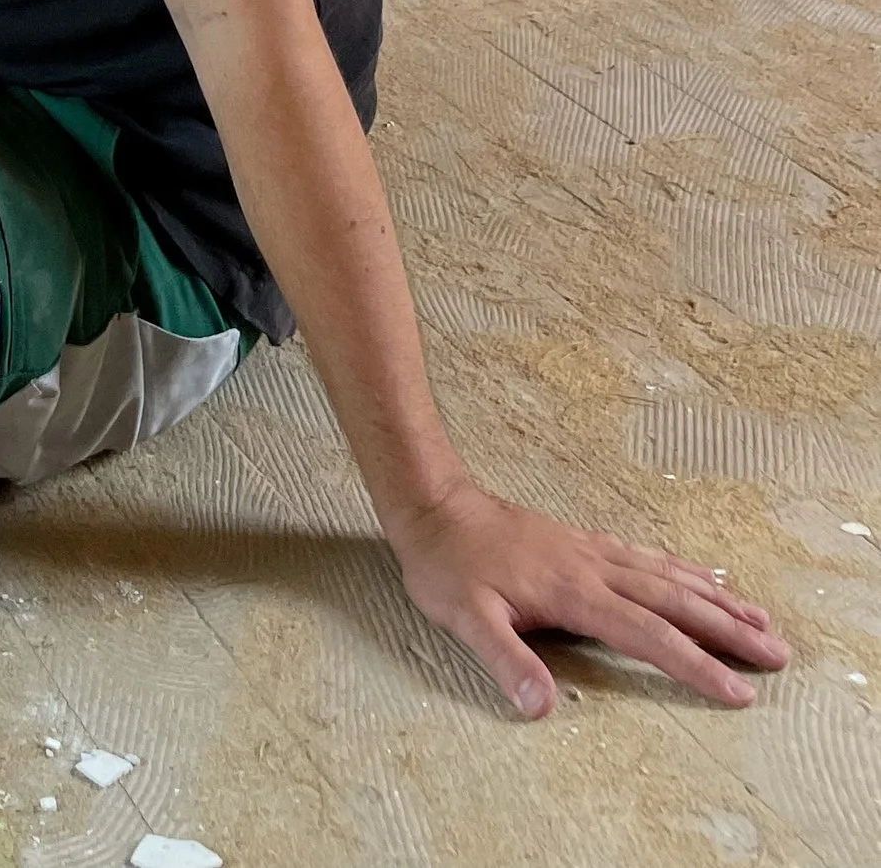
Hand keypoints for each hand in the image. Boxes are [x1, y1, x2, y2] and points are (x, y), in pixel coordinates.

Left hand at [393, 478, 788, 713]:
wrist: (434, 504)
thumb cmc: (448, 566)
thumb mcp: (465, 619)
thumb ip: (505, 662)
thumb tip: (541, 708)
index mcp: (574, 592)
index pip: (648, 636)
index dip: (695, 665)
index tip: (738, 692)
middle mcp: (594, 568)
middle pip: (675, 602)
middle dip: (728, 630)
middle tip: (778, 654)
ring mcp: (591, 551)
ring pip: (667, 576)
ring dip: (716, 599)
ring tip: (760, 618)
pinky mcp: (583, 542)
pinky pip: (647, 557)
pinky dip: (682, 570)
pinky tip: (700, 579)